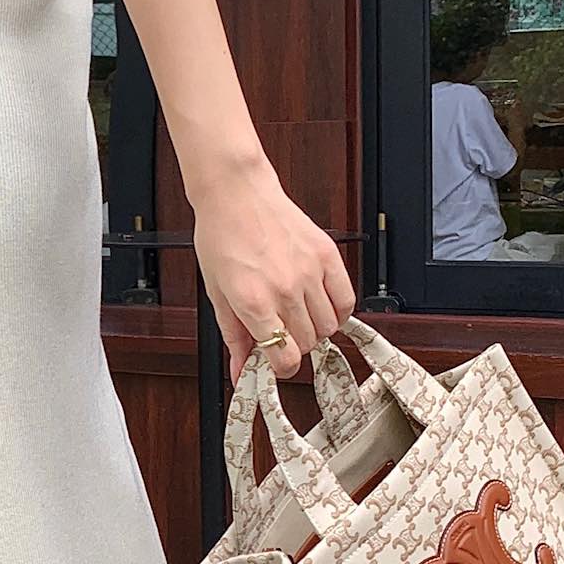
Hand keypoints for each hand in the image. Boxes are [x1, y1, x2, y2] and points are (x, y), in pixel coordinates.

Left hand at [193, 159, 355, 382]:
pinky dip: (338, 311)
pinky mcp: (327, 255)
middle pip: (308, 344)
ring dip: (315, 329)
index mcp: (254, 301)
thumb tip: (240, 370)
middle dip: (294, 345)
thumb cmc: (221, 237)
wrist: (237, 194)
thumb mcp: (217, 293)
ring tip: (298, 315)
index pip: (284, 357)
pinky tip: (320, 305)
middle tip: (281, 331)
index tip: (276, 362)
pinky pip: (346, 299)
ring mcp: (309, 272)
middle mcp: (285, 289)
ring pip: (329, 326)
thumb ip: (233, 336)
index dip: (281, 367)